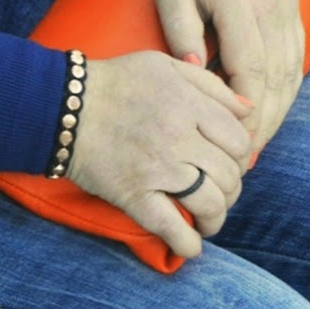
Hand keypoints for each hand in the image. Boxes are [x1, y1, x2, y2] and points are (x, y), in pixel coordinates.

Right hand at [67, 49, 253, 257]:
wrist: (61, 104)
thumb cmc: (116, 81)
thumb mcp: (163, 65)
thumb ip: (209, 84)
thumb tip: (249, 111)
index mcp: (186, 103)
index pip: (239, 141)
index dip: (240, 154)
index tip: (228, 159)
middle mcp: (177, 136)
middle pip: (229, 175)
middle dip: (230, 186)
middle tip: (217, 186)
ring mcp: (156, 169)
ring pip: (211, 204)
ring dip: (216, 216)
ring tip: (208, 216)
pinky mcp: (134, 196)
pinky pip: (173, 229)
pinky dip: (189, 244)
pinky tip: (191, 243)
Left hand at [150, 0, 303, 155]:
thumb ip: (181, 29)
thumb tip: (199, 75)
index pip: (252, 67)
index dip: (246, 111)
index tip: (232, 142)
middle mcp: (271, 3)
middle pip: (278, 77)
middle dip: (264, 123)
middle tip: (245, 158)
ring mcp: (286, 3)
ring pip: (291, 70)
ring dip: (277, 109)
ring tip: (255, 143)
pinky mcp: (290, 4)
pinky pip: (294, 55)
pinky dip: (284, 87)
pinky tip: (266, 108)